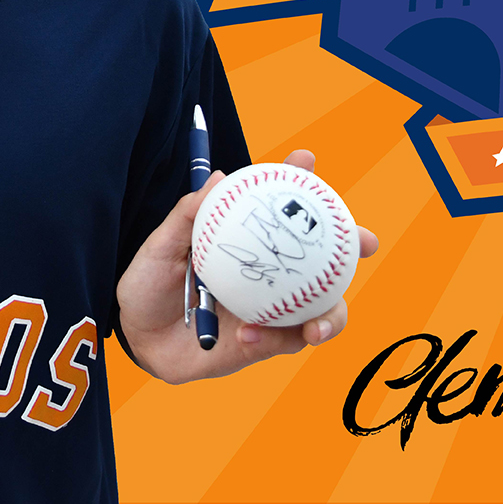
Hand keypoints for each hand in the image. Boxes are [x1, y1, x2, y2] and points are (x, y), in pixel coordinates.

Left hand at [115, 148, 379, 384]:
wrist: (138, 340)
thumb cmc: (149, 286)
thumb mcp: (160, 248)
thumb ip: (187, 216)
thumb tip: (222, 178)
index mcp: (248, 241)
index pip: (280, 208)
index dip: (298, 182)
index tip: (305, 161)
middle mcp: (270, 272)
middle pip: (323, 257)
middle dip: (353, 246)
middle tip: (364, 241)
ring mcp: (273, 307)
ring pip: (323, 307)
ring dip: (331, 314)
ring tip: (317, 326)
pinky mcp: (266, 342)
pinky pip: (284, 341)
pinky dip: (271, 339)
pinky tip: (247, 336)